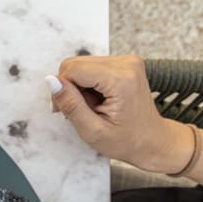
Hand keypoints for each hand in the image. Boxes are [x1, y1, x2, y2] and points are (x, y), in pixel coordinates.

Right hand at [47, 54, 189, 172]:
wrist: (152, 141)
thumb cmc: (126, 141)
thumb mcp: (92, 131)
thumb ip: (71, 104)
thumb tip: (50, 81)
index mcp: (122, 80)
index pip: (74, 69)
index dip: (62, 89)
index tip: (65, 111)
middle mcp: (127, 63)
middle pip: (76, 64)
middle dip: (69, 87)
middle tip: (78, 111)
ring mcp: (127, 61)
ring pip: (81, 65)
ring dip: (78, 86)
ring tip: (90, 107)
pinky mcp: (124, 63)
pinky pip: (91, 66)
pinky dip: (86, 84)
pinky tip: (96, 100)